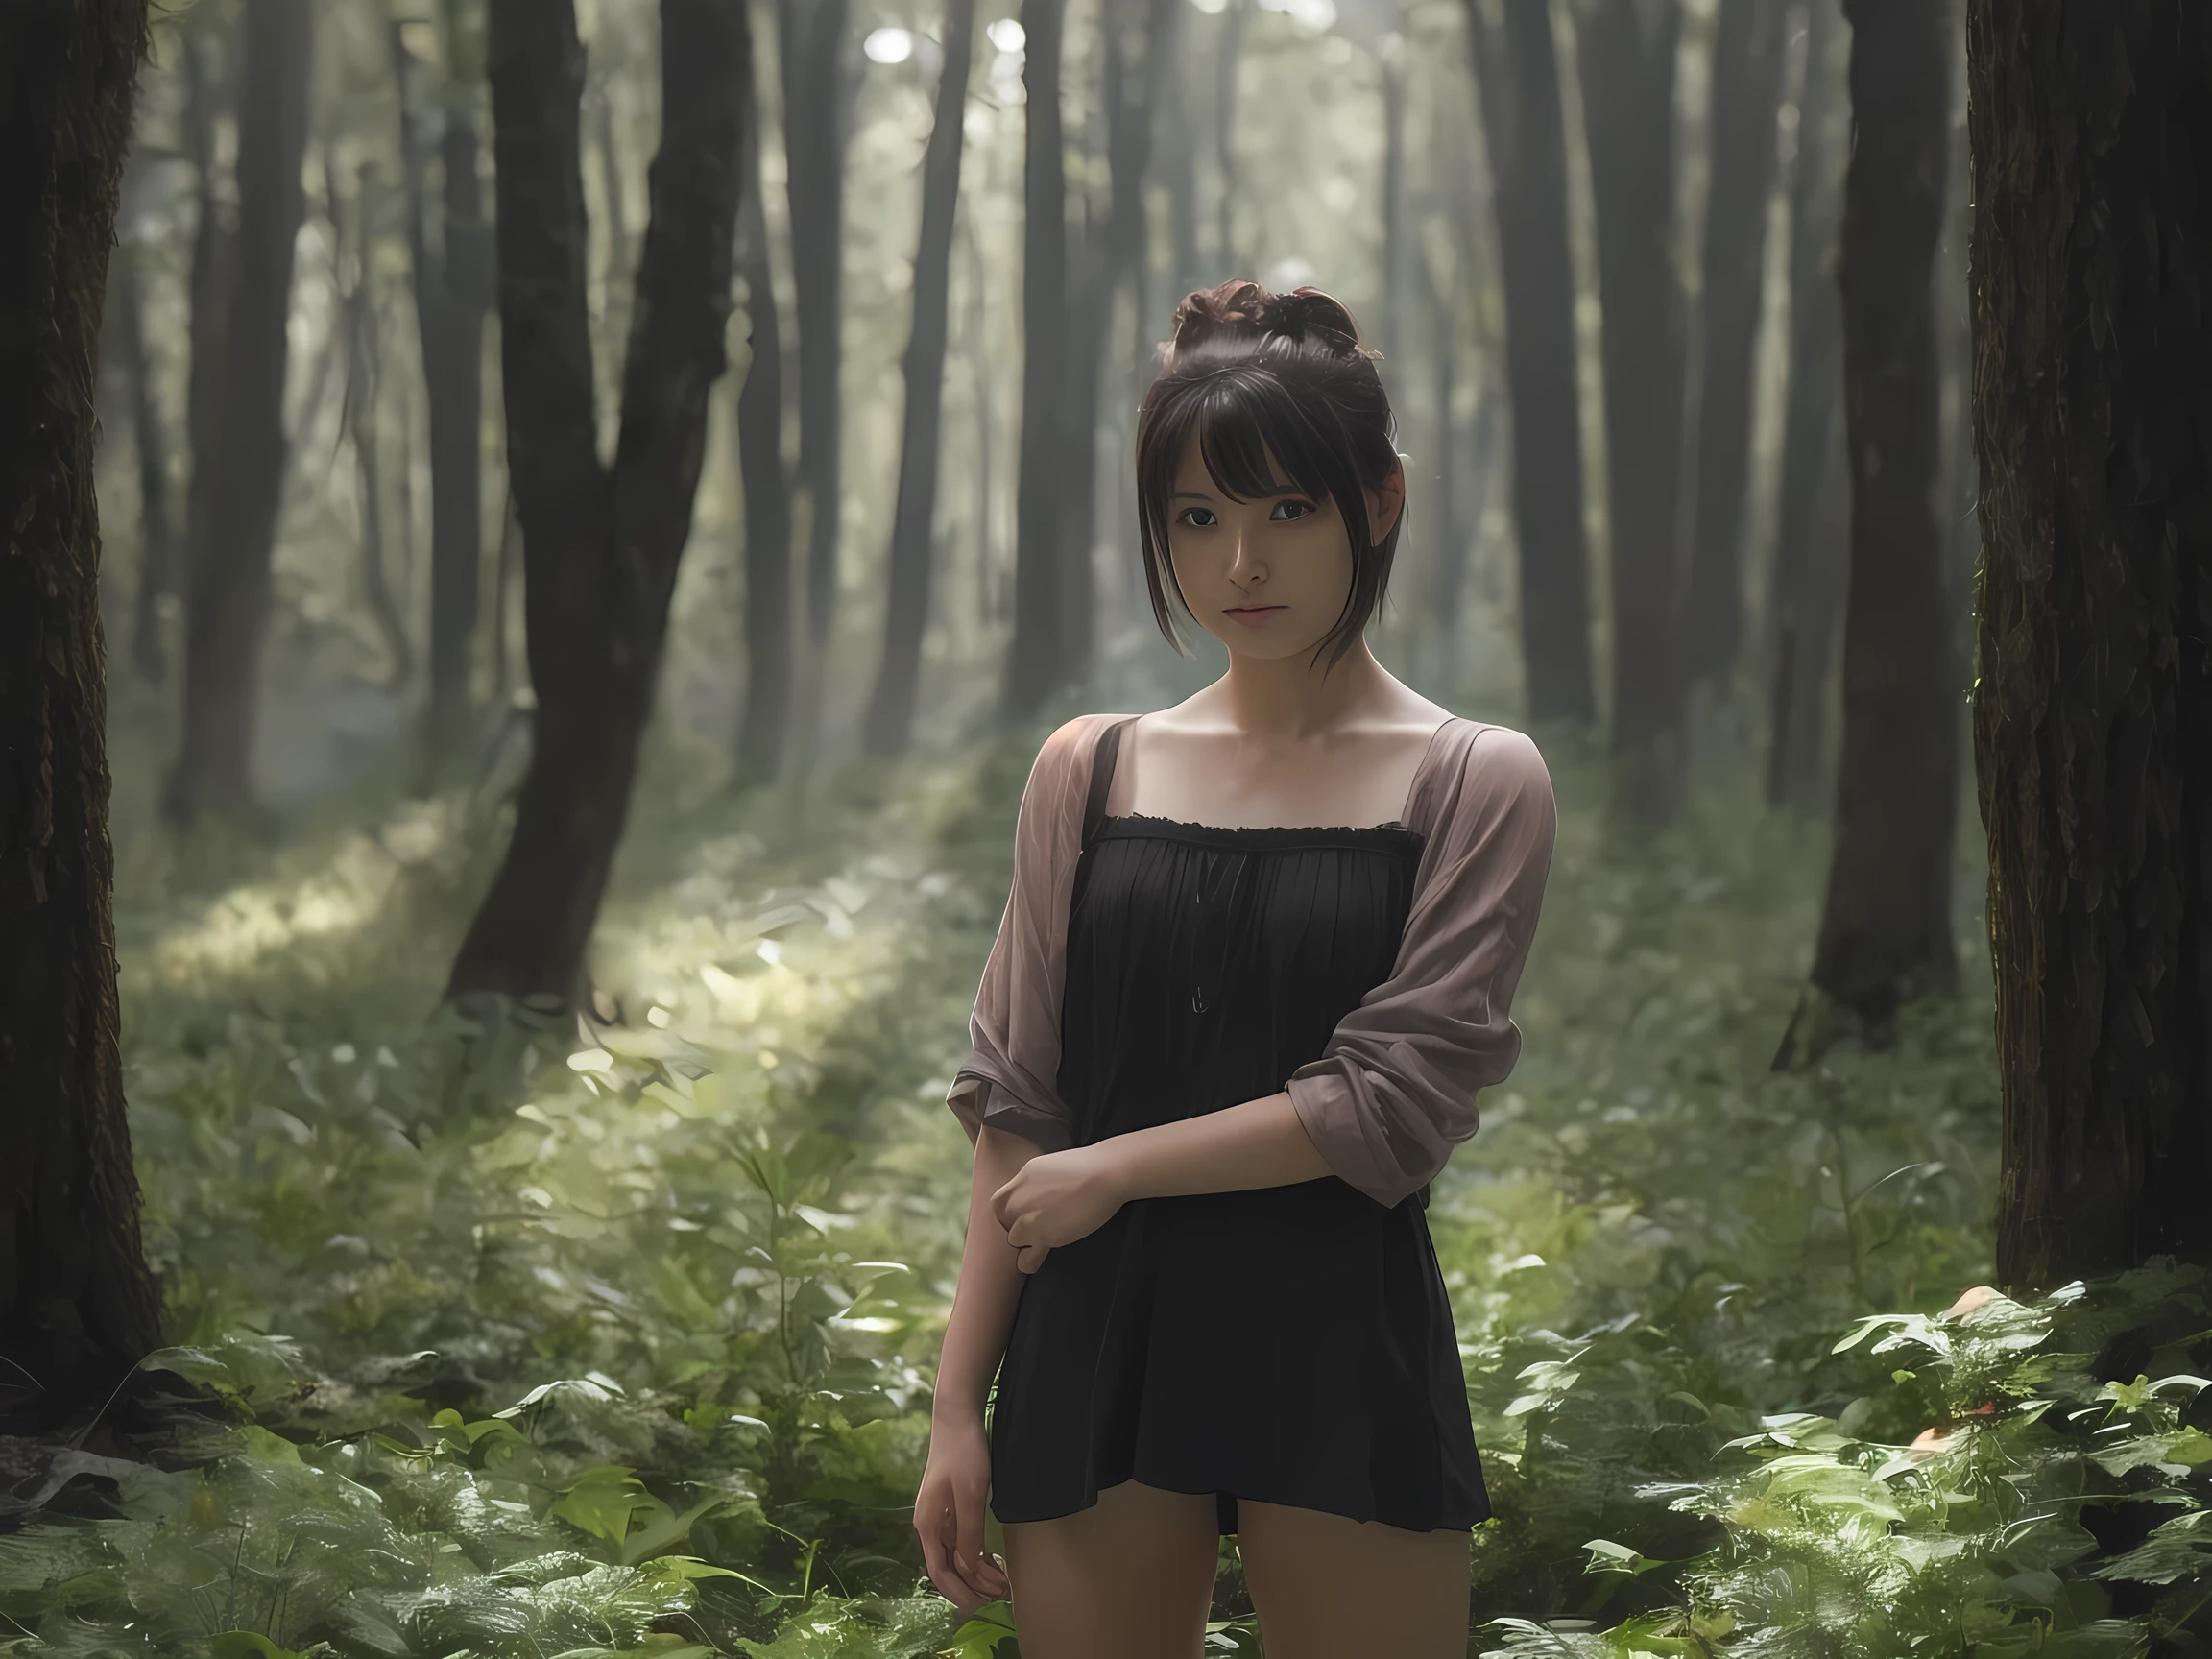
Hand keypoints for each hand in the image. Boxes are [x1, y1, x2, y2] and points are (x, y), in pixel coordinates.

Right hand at [914, 1413, 1010, 1611]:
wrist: (957, 1418)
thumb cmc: (963, 1454)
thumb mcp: (970, 1495)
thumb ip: (968, 1533)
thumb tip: (969, 1567)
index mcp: (928, 1524)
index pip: (939, 1571)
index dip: (958, 1592)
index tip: (980, 1606)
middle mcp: (930, 1524)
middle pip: (948, 1566)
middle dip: (973, 1585)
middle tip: (1002, 1594)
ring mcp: (940, 1516)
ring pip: (956, 1555)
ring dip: (977, 1572)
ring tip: (1003, 1583)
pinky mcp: (951, 1507)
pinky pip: (961, 1541)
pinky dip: (977, 1555)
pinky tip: (994, 1562)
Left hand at [991, 1144, 1126, 1272]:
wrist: (1107, 1173)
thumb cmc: (1092, 1167)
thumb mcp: (1054, 1166)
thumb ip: (1039, 1183)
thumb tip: (1039, 1195)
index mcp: (1024, 1177)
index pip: (999, 1203)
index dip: (1010, 1213)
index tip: (1025, 1218)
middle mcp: (1020, 1196)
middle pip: (1002, 1221)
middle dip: (1017, 1227)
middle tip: (1038, 1229)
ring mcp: (1028, 1217)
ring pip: (1012, 1240)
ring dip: (1027, 1242)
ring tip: (1044, 1241)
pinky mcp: (1042, 1235)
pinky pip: (1025, 1260)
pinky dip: (1032, 1259)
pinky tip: (1043, 1254)